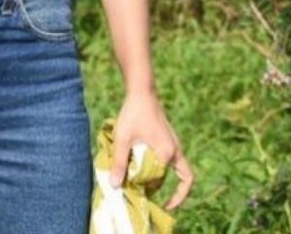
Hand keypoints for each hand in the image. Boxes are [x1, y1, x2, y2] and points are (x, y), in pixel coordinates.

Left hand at [108, 90, 192, 209]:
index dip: (145, 188)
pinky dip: (162, 170)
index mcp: (166, 153)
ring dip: (157, 179)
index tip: (138, 197)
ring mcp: (175, 146)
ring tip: (137, 181)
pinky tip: (147, 170)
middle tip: (133, 190)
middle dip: (152, 187)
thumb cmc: (132, 113)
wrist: (142, 92)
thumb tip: (115, 185)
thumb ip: (119, 162)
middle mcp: (175, 151)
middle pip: (164, 178)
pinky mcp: (170, 142)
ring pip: (172, 172)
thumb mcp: (122, 138)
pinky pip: (173, 163)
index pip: (158, 181)